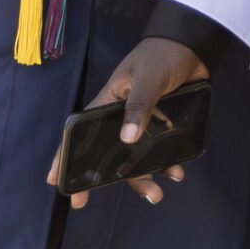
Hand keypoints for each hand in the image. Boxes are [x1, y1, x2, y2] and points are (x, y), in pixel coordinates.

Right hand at [48, 36, 206, 207]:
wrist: (194, 44)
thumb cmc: (163, 54)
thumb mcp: (148, 78)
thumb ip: (139, 105)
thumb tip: (127, 139)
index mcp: (108, 103)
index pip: (80, 133)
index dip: (65, 156)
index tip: (55, 181)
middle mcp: (122, 117)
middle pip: (109, 154)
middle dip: (105, 179)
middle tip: (87, 204)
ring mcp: (144, 122)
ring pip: (137, 157)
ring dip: (144, 177)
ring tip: (156, 195)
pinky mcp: (164, 124)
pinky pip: (161, 151)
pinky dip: (168, 164)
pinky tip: (176, 171)